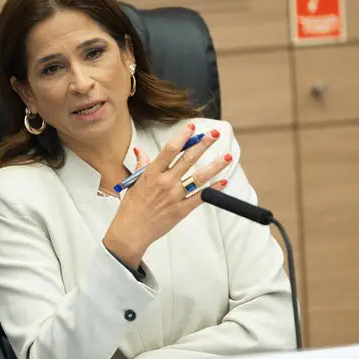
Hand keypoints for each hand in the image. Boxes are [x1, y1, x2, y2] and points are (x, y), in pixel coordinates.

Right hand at [104, 123, 230, 267]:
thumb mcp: (133, 182)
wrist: (131, 231)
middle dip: (203, 145)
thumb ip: (141, 165)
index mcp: (151, 173)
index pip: (170, 150)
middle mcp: (165, 182)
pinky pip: (201, 197)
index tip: (192, 127)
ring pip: (199, 177)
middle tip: (214, 134)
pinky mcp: (181, 210)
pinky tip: (223, 182)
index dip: (183, 137)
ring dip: (215, 166)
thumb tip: (141, 151)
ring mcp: (175, 196)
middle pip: (188, 159)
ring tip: (227, 157)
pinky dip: (213, 190)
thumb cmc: (131, 207)